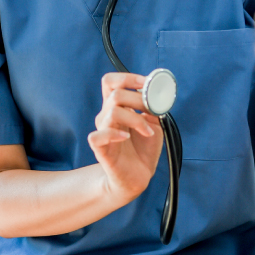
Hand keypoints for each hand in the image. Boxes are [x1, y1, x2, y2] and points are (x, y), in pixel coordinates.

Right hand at [88, 72, 163, 205]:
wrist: (138, 177)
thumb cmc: (143, 149)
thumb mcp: (155, 124)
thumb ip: (154, 109)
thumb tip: (156, 96)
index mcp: (118, 107)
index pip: (111, 82)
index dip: (128, 78)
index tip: (148, 83)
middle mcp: (107, 116)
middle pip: (115, 94)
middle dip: (139, 99)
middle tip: (153, 111)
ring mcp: (103, 131)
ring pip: (112, 112)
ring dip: (136, 119)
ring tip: (148, 131)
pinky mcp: (100, 149)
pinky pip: (98, 136)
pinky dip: (114, 134)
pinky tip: (127, 137)